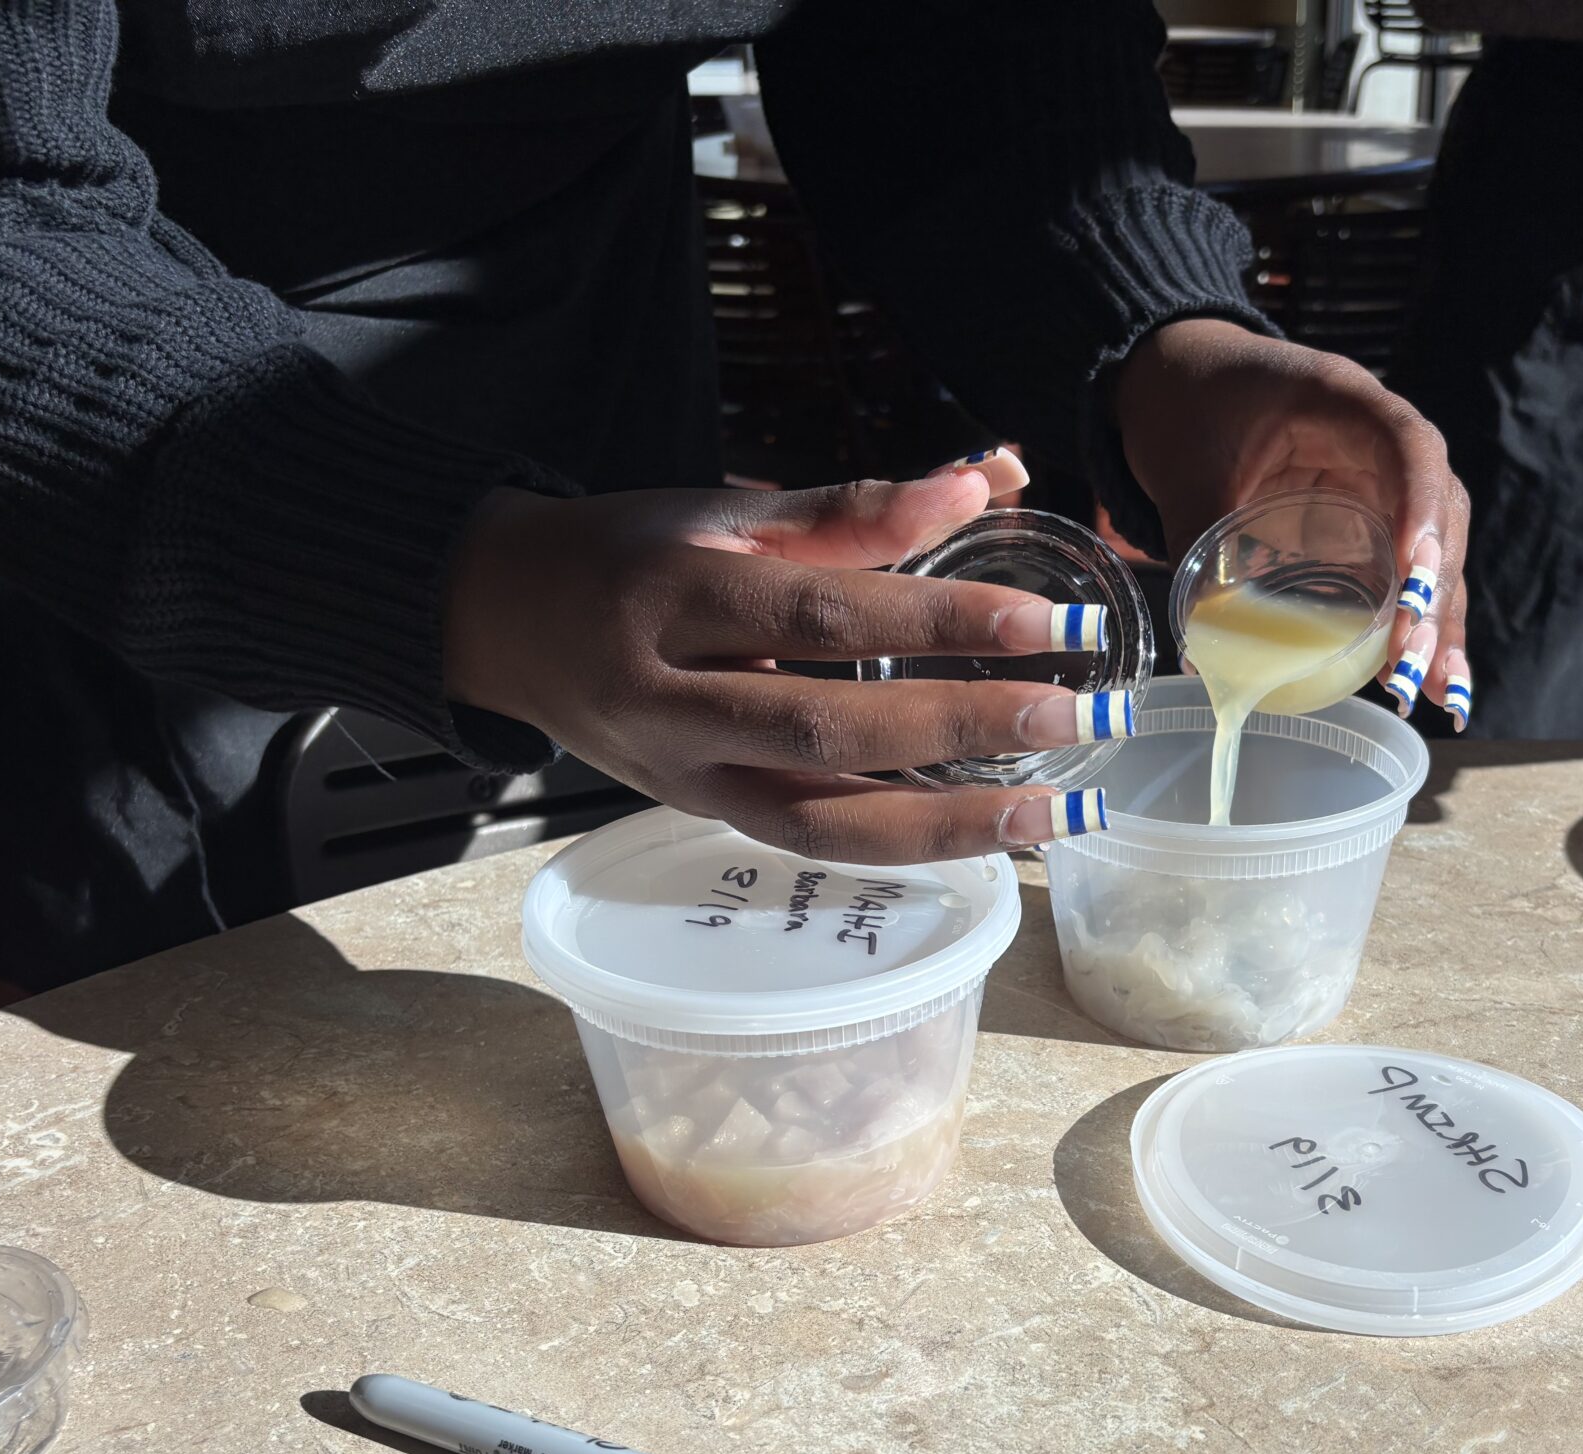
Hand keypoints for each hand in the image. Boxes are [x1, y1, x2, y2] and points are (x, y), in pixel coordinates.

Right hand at [441, 462, 1126, 863]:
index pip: (829, 618)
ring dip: (955, 824)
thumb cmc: (628, 553)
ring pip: (826, 822)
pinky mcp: (706, 817)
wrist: (503, 622)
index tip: (1051, 621)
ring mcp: (687, 777)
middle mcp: (673, 702)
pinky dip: (913, 846)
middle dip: (967, 726)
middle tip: (1079, 711)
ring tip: (1062, 809)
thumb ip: (858, 507)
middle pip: (831, 732)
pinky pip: (818, 844)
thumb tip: (984, 477)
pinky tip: (999, 833)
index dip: (945, 620)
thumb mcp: (725, 508)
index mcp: (677, 597)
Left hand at [1113, 319, 1473, 727]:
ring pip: (1433, 550)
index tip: (1414, 575)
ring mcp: (1381, 482)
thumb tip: (1199, 654)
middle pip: (1436, 512)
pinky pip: (1407, 570)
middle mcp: (1380, 440)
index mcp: (1344, 401)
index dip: (1420, 510)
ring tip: (1441, 694)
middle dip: (1431, 592)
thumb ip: (1195, 549)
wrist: (1174, 377)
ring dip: (1440, 621)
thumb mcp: (1185, 475)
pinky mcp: (1370, 519)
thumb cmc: (1183, 406)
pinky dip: (1419, 622)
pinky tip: (1432, 682)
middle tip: (1412, 661)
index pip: (1409, 448)